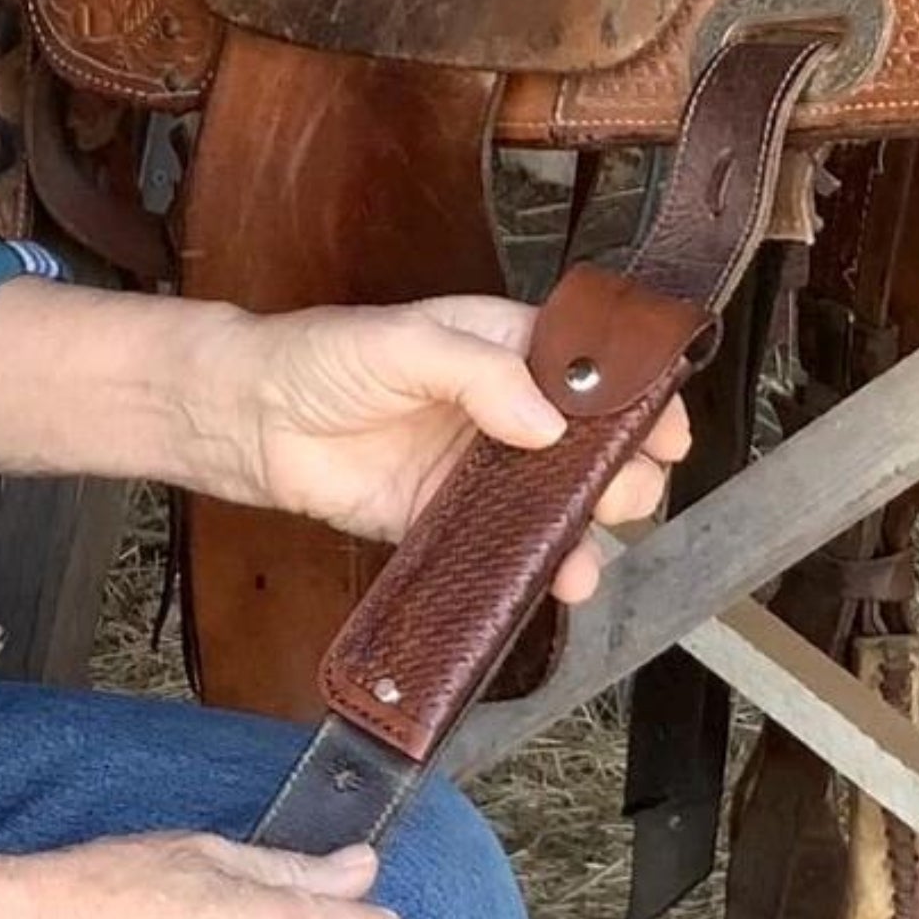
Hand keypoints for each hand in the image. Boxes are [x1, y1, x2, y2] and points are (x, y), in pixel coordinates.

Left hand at [221, 296, 688, 602]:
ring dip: (592, 525)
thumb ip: (475, 370)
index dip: (635, 396)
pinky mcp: (448, 520)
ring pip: (562, 502)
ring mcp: (479, 469)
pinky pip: (508, 547)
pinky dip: (541, 566)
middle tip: (622, 488)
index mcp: (501, 346)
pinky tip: (561, 578)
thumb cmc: (322, 356)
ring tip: (593, 543)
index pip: (588, 368)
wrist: (253, 418)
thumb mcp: (401, 341)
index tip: (666, 427)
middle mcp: (502, 409)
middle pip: (593, 443)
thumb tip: (543, 420)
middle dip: (623, 468)